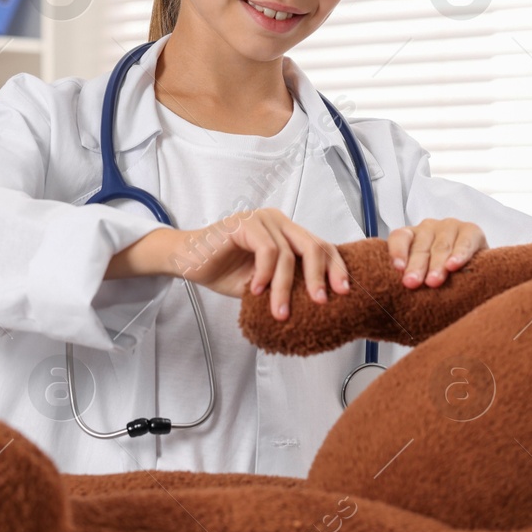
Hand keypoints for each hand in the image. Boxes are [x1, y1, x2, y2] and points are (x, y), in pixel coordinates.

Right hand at [168, 208, 350, 320]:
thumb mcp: (264, 282)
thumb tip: (317, 305)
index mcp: (287, 233)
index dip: (336, 268)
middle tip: (320, 302)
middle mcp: (278, 221)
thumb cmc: (224, 270)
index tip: (344, 293)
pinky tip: (257, 291)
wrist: (187, 261)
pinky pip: (267, 250)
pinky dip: (265, 274)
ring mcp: (262, 219)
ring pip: (289, 255)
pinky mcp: (244, 223)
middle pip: (314, 246)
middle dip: (320, 276)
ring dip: (285, 287)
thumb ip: (287, 284)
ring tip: (279, 312)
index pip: (322, 247)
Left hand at [387, 219, 487, 287]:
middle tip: (412, 283)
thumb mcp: (421, 274)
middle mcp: (428, 228)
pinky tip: (453, 265)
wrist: (477, 266)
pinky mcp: (471, 231)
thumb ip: (409, 276)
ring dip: (437, 265)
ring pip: (441, 246)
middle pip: (420, 247)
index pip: (399, 238)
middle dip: (416, 266)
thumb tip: (400, 291)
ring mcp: (450, 226)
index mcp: (411, 235)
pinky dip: (459, 254)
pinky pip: (464, 242)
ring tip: (433, 281)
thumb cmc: (439, 272)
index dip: (397, 252)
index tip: (398, 269)